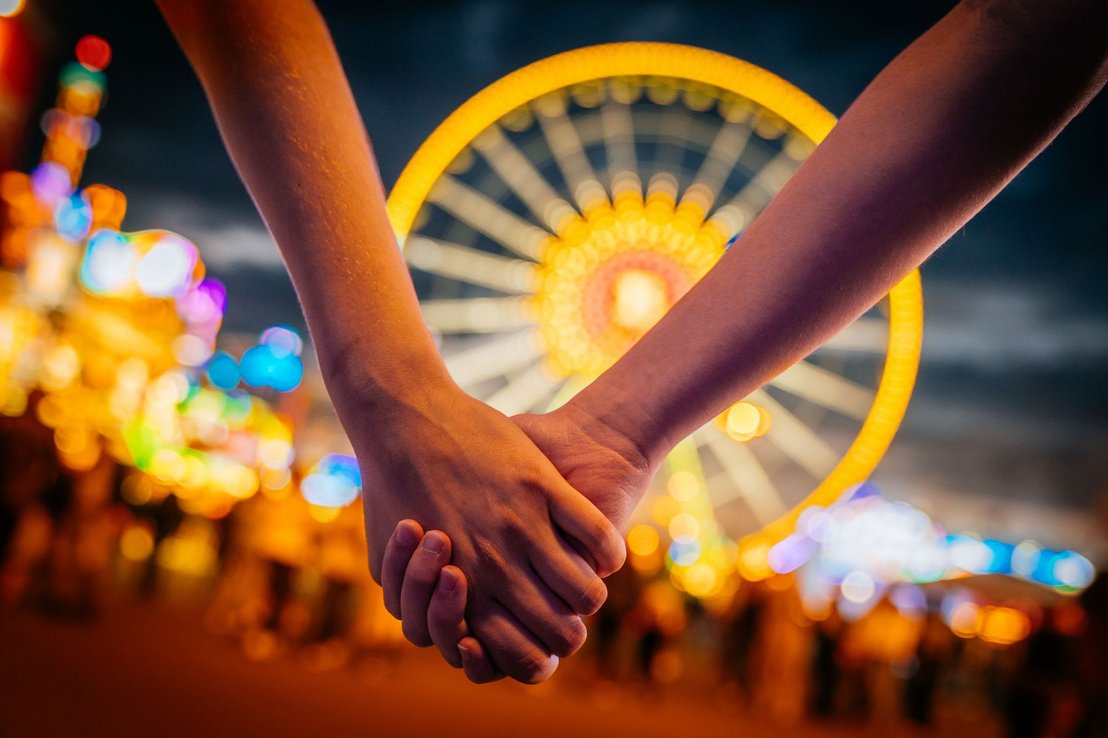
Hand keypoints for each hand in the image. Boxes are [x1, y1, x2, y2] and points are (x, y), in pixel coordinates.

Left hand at [352, 384, 625, 682]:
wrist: (408, 417)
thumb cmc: (394, 489)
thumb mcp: (392, 557)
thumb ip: (416, 599)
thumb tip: (448, 632)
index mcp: (461, 593)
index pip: (523, 659)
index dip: (542, 657)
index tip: (539, 637)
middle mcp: (495, 569)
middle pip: (561, 634)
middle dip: (569, 630)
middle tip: (565, 610)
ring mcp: (521, 528)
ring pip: (585, 592)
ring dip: (590, 591)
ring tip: (585, 577)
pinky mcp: (541, 488)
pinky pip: (598, 537)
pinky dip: (608, 550)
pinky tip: (602, 548)